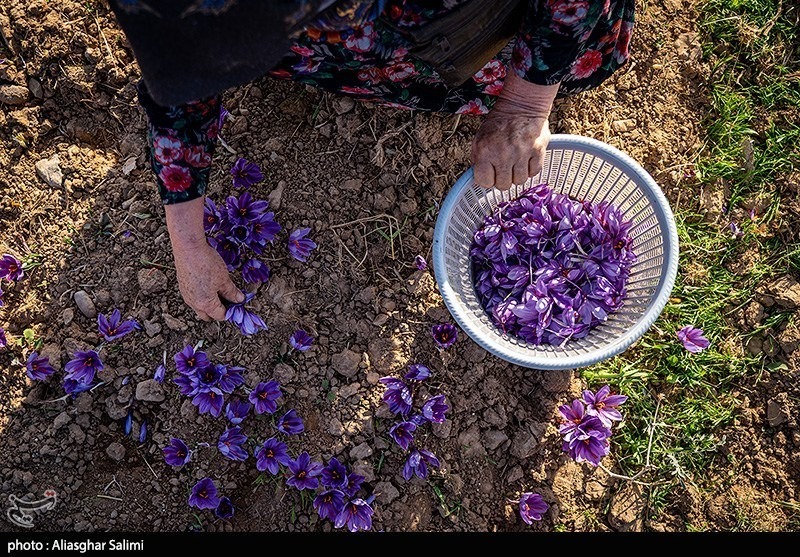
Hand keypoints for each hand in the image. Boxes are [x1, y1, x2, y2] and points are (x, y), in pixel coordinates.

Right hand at [164, 196, 244, 320]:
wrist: (188, 249)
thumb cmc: (206, 263)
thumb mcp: (224, 279)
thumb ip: (232, 292)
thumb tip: (239, 299)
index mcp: (206, 304)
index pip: (220, 316)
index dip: (230, 311)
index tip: (237, 304)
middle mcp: (194, 303)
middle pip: (208, 315)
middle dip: (219, 311)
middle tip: (229, 300)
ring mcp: (186, 296)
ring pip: (199, 307)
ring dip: (210, 304)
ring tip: (219, 291)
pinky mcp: (183, 287)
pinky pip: (193, 298)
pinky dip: (202, 296)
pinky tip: (208, 284)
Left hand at [471, 72, 559, 190]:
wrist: (521, 105)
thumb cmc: (499, 122)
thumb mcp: (479, 138)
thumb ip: (478, 159)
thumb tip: (480, 178)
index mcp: (485, 151)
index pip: (484, 182)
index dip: (487, 180)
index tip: (490, 175)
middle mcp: (503, 155)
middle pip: (503, 185)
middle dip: (502, 179)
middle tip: (504, 169)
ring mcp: (522, 154)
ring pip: (519, 181)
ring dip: (517, 175)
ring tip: (515, 163)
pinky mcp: (538, 151)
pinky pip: (534, 173)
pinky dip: (530, 169)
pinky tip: (526, 160)